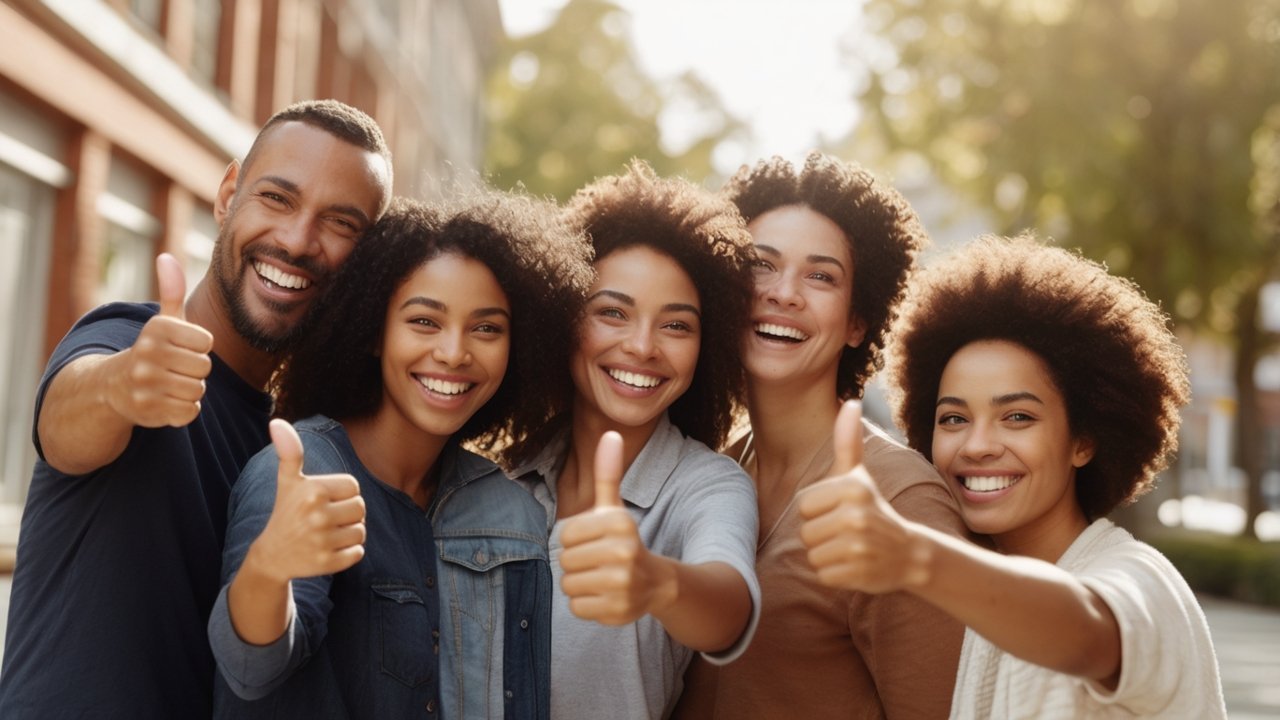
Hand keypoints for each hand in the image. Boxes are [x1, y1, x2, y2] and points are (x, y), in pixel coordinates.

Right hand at [105, 253, 213, 427]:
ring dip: (190, 391)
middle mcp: (147, 353)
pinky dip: (183, 410)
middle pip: (204, 368)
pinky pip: (189, 412)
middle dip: (195, 371)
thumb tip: (167, 257)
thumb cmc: (152, 351)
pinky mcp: (147, 409)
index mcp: (156, 328)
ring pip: (197, 390)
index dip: (198, 348)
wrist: (114, 387)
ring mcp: (145, 382)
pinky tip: (166, 401)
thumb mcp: (162, 322)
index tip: (179, 348)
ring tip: (169, 384)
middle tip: (173, 369)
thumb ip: (171, 292)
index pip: (207, 342)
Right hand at [249, 419, 366, 581]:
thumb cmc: (286, 512)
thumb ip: (289, 452)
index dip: (342, 493)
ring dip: (349, 532)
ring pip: (361, 531)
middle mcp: (318, 515)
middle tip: (326, 518)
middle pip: (360, 508)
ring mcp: (323, 542)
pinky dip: (349, 552)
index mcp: (313, 490)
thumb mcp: (288, 481)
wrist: (272, 556)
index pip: (354, 486)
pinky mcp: (328, 563)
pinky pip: (358, 552)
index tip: (323, 500)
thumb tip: (277, 422)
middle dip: (348, 513)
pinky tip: (329, 549)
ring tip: (327, 533)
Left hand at [559, 432, 672, 624]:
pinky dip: (586, 604)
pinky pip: (577, 608)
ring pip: (569, 585)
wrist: (656, 582)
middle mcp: (624, 552)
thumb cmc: (624, 540)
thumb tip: (611, 433)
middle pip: (565, 560)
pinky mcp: (618, 611)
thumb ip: (608, 473)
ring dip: (580, 584)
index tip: (595, 541)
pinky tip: (605, 596)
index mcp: (620, 523)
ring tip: (601, 578)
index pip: (566, 534)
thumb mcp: (615, 508)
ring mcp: (622, 584)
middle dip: (577, 563)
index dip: (575, 539)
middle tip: (599, 562)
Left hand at [798, 400, 930, 592]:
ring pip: (812, 555)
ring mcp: (859, 546)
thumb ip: (847, 440)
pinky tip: (855, 565)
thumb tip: (850, 401)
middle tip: (847, 533)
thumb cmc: (873, 509)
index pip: (803, 505)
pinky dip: (835, 575)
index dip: (818, 511)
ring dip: (827, 556)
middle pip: (805, 532)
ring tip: (850, 548)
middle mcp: (856, 515)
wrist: (909, 553)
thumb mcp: (859, 475)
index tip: (841, 511)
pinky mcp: (858, 573)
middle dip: (821, 536)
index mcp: (852, 488)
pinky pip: (823, 576)